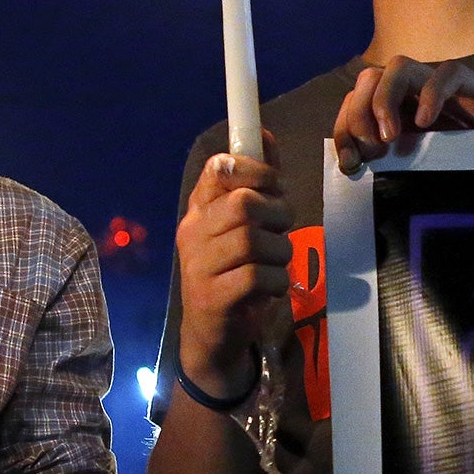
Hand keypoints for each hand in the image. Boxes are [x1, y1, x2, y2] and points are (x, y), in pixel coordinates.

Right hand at [176, 130, 291, 399]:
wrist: (213, 337)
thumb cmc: (234, 274)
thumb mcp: (244, 226)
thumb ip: (256, 183)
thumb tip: (265, 135)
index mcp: (199, 209)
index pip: (220, 168)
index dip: (256, 170)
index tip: (273, 187)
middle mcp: (192, 232)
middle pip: (244, 203)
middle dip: (277, 214)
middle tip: (281, 230)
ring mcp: (199, 266)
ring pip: (253, 239)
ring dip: (280, 252)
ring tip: (275, 265)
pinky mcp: (213, 297)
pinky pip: (256, 276)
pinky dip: (275, 281)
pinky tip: (270, 288)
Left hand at [334, 56, 473, 175]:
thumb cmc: (471, 181)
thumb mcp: (419, 177)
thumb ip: (390, 168)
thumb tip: (350, 167)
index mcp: (400, 116)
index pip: (355, 103)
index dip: (344, 128)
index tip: (349, 163)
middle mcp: (417, 97)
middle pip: (370, 77)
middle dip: (359, 111)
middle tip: (374, 149)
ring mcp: (446, 91)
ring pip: (400, 65)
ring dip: (385, 98)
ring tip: (392, 136)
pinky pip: (448, 73)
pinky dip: (431, 93)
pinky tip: (426, 122)